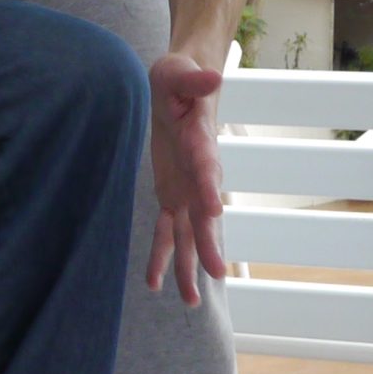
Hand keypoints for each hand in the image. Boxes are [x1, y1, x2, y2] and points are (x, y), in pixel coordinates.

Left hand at [144, 51, 228, 306]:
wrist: (182, 89)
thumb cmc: (178, 79)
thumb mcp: (178, 73)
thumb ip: (193, 80)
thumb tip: (213, 76)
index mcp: (200, 141)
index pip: (206, 165)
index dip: (209, 186)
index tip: (214, 210)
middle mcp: (198, 173)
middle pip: (205, 211)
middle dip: (209, 242)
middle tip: (218, 272)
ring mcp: (187, 188)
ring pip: (189, 231)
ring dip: (189, 264)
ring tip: (192, 300)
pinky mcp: (172, 196)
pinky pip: (166, 230)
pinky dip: (160, 256)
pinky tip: (155, 285)